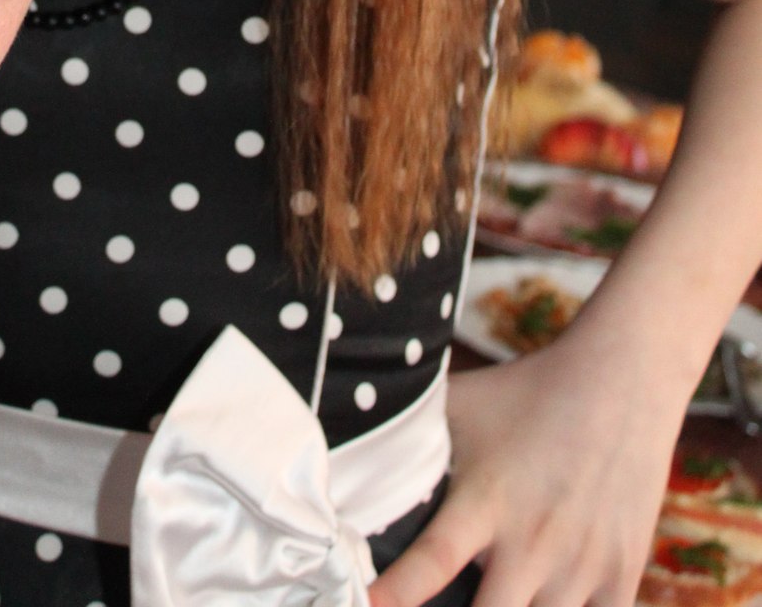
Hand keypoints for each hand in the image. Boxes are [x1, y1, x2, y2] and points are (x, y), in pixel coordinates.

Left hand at [369, 333, 678, 606]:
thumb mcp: (460, 407)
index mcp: (485, 502)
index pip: (432, 562)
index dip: (395, 596)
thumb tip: (345, 450)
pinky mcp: (621, 575)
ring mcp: (582, 565)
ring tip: (495, 600)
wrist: (620, 381)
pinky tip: (545, 605)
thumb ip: (410, 442)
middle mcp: (533, 542)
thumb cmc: (526, 392)